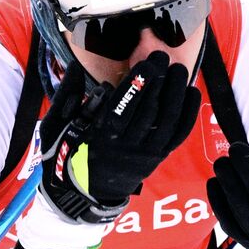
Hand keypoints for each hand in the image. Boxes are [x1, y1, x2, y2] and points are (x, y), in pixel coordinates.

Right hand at [37, 51, 200, 223]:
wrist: (84, 192)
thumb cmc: (67, 155)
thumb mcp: (56, 127)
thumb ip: (66, 96)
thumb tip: (73, 67)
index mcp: (100, 139)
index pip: (123, 108)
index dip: (138, 84)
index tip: (148, 62)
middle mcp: (125, 149)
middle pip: (149, 113)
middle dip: (160, 82)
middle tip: (164, 57)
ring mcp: (144, 155)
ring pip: (166, 124)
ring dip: (176, 95)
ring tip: (179, 70)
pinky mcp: (156, 159)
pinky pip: (177, 137)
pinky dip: (188, 114)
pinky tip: (192, 93)